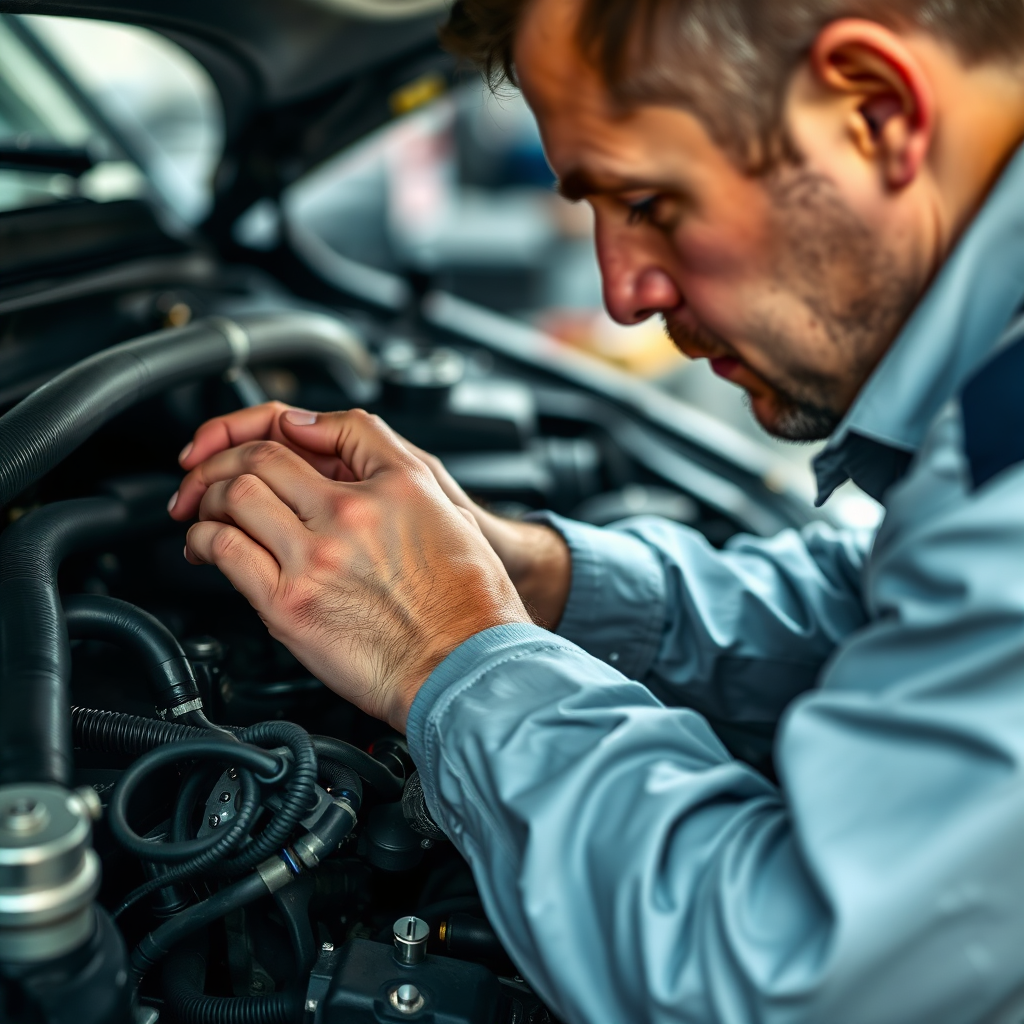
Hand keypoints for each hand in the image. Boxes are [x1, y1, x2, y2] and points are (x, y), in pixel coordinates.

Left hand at [172, 403, 571, 627]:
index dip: (264, 427)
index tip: (248, 441)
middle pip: (260, 457)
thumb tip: (324, 439)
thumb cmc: (465, 602)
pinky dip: (203, 539)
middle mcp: (350, 513)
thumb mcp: (447, 509)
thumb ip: (387, 465)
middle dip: (221, 458)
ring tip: (203, 509)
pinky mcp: (288, 603)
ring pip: (235, 496)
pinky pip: (225, 549)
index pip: (310, 428)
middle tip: (207, 471)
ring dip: (207, 495)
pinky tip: (205, 546)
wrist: (463, 667)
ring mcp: (315, 557)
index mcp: (393, 484)